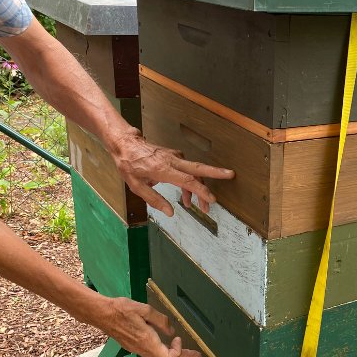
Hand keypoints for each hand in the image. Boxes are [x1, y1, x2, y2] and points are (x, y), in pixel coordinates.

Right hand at [93, 297, 200, 356]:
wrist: (102, 313)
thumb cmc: (121, 309)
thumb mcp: (145, 309)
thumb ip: (160, 320)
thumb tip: (171, 330)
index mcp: (146, 340)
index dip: (178, 352)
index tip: (178, 337)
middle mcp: (141, 348)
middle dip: (181, 356)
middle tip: (195, 355)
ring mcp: (135, 348)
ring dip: (171, 353)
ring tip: (182, 348)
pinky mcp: (132, 345)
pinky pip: (150, 352)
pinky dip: (161, 349)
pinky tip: (165, 342)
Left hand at [108, 127, 233, 215]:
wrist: (126, 144)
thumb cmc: (129, 165)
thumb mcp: (136, 187)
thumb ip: (154, 200)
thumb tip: (170, 212)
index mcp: (162, 169)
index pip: (187, 181)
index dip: (201, 191)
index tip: (211, 200)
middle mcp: (172, 161)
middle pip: (198, 168)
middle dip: (216, 172)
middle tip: (231, 174)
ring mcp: (174, 157)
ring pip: (193, 172)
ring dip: (199, 188)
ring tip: (199, 205)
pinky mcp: (174, 156)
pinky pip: (187, 170)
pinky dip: (190, 182)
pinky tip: (186, 195)